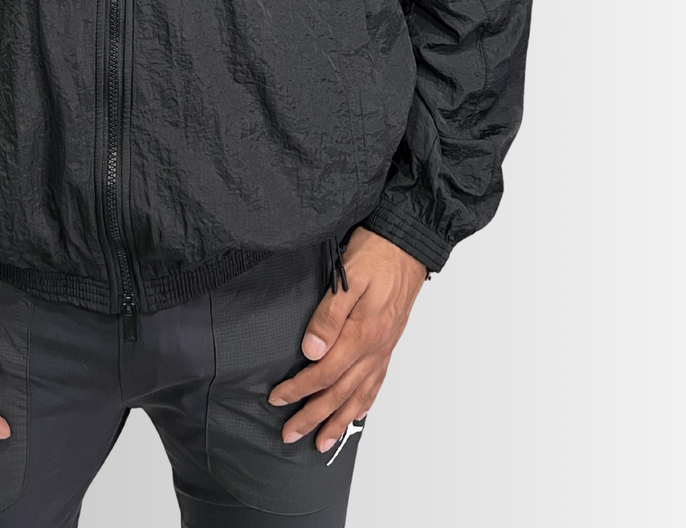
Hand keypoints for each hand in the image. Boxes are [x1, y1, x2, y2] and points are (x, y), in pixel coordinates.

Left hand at [267, 227, 426, 452]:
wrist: (408, 242)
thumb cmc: (376, 253)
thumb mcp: (348, 277)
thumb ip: (329, 315)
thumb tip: (311, 352)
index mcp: (361, 333)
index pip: (323, 372)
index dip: (298, 389)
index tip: (277, 399)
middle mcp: (374, 348)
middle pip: (339, 393)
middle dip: (313, 417)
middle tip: (290, 435)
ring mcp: (384, 348)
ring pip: (359, 395)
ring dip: (339, 421)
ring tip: (322, 442)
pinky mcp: (389, 343)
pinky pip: (377, 383)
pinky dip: (365, 404)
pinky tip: (356, 414)